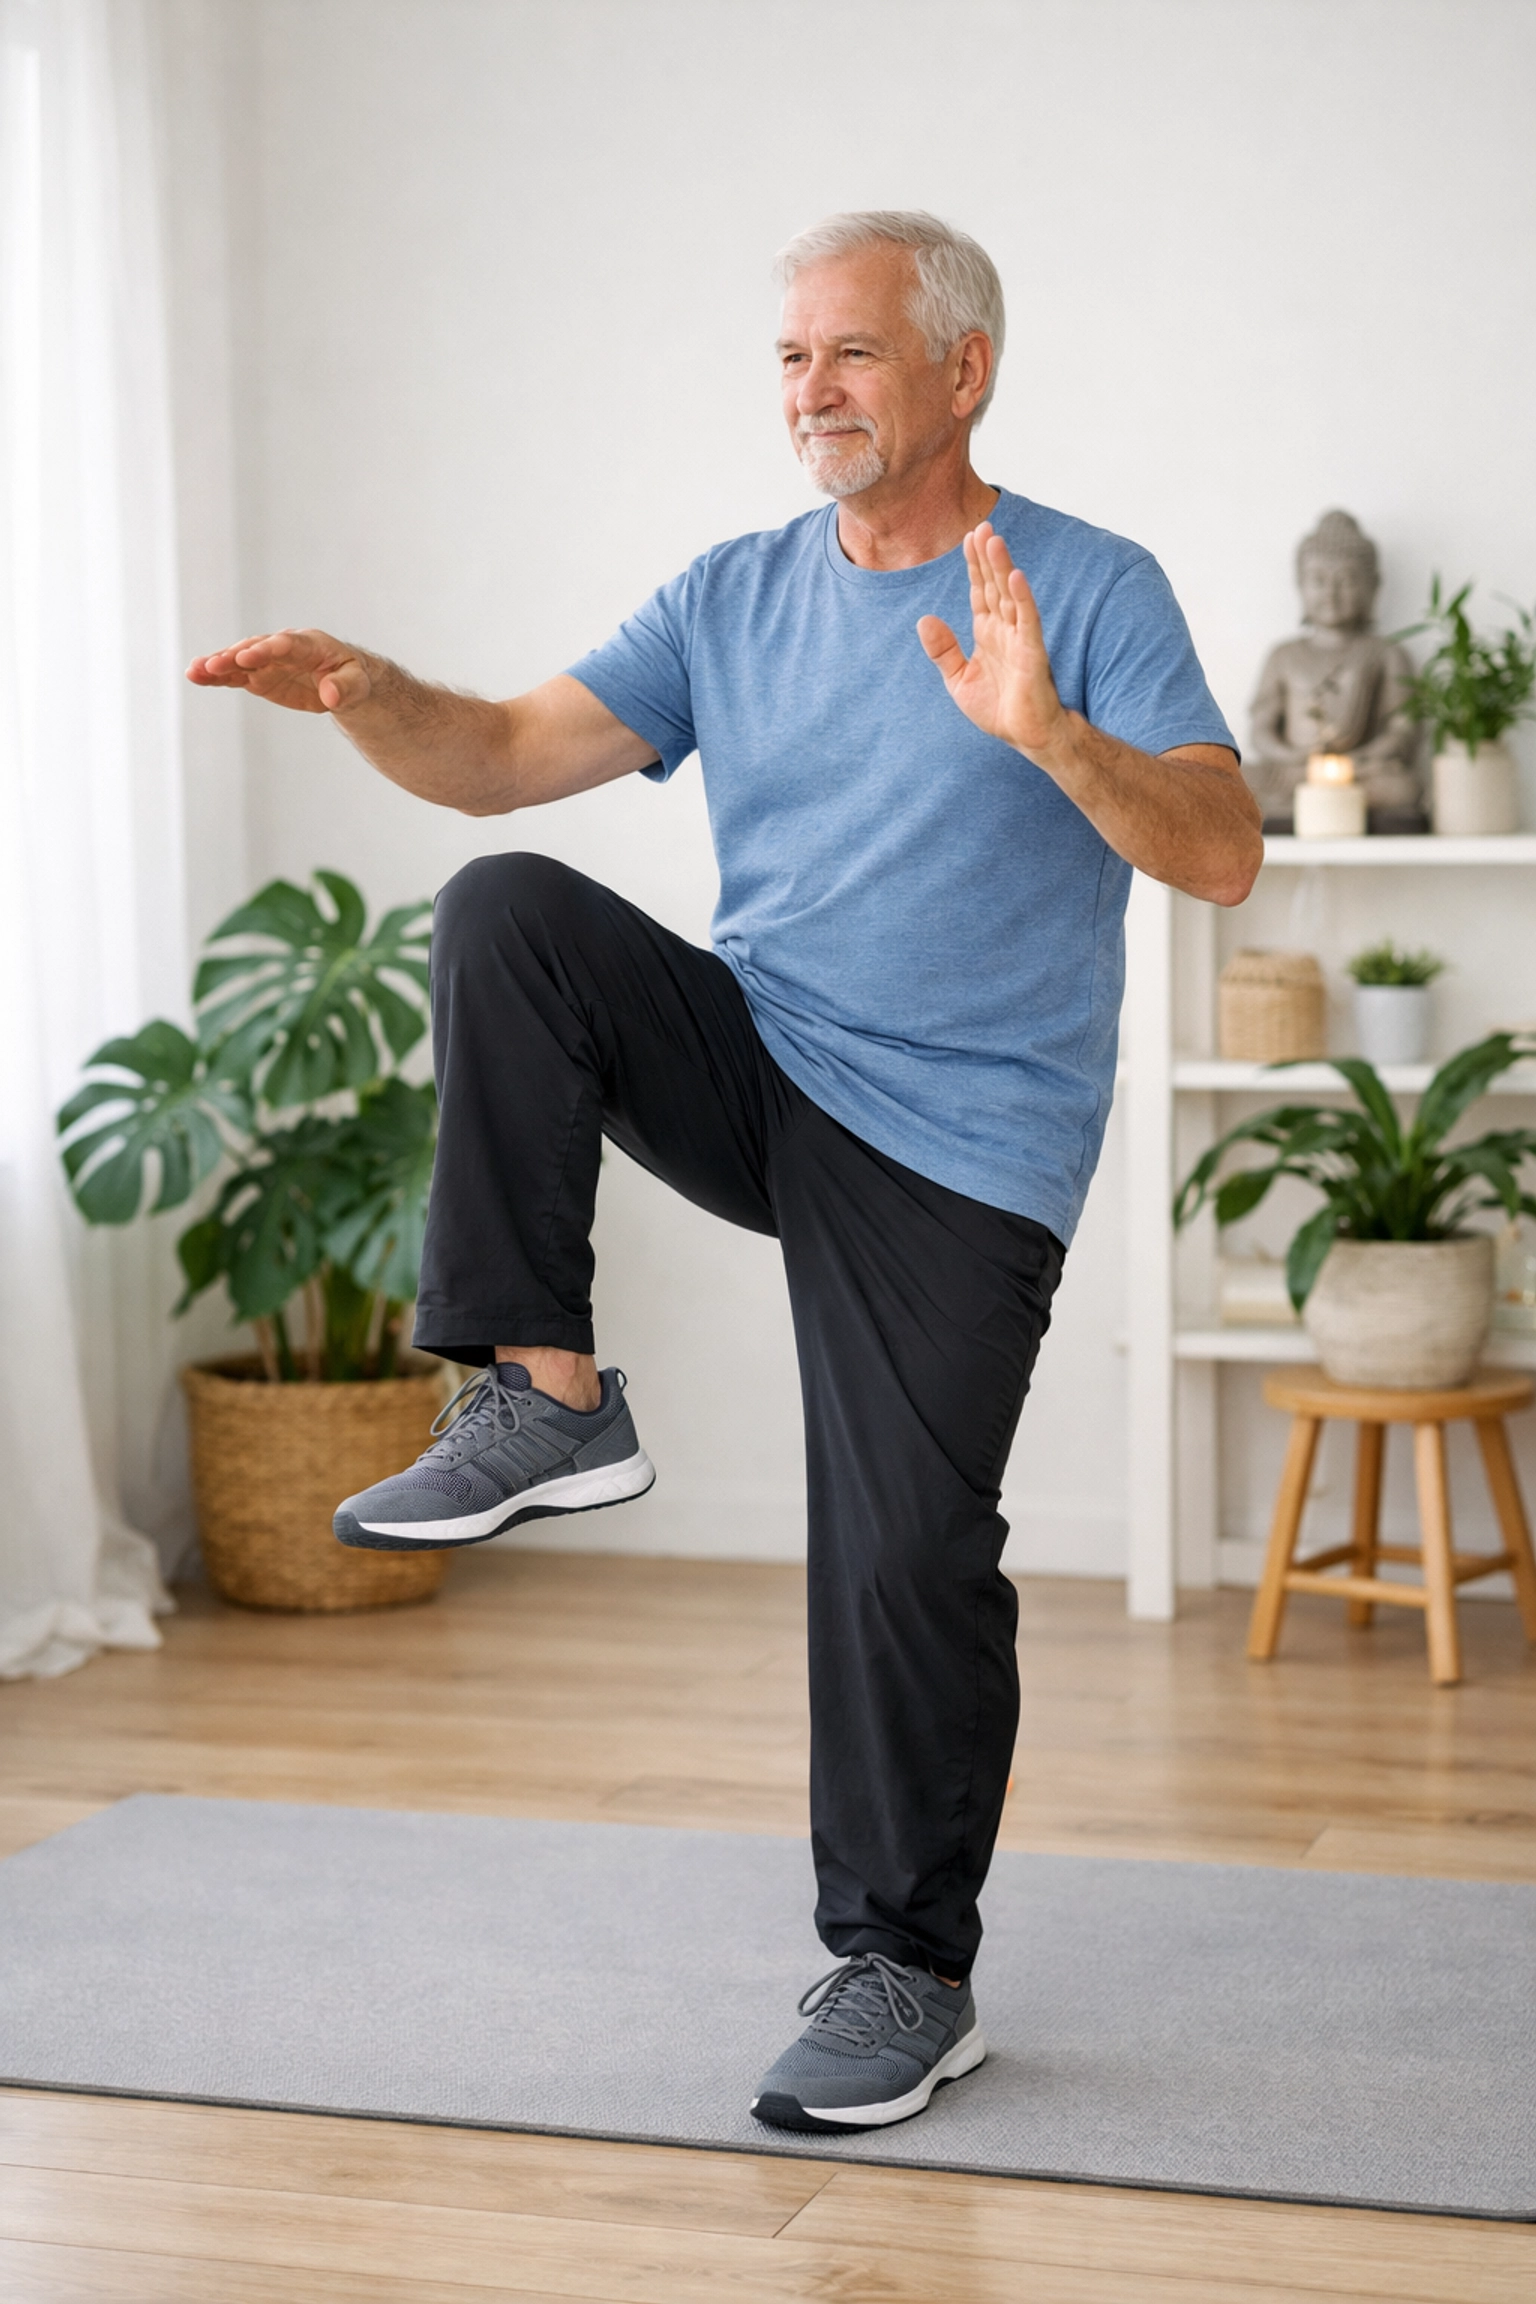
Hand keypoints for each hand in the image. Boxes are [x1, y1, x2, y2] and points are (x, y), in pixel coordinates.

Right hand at [186, 628, 373, 714]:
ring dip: (217, 665)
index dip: (266, 650)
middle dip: (234, 656)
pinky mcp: (259, 676)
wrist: (343, 681)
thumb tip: (331, 696)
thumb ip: (345, 688)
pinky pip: (235, 675)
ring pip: (239, 660)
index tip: (247, 657)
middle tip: (212, 665)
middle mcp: (283, 647)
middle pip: (256, 649)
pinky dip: (216, 677)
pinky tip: (195, 677)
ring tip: (194, 671)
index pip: (285, 644)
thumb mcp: (357, 684)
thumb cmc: (353, 678)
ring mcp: (268, 661)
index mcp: (309, 644)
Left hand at [917, 524, 1068, 759]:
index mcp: (987, 633)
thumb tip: (924, 620)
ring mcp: (1020, 639)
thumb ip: (942, 650)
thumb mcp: (958, 680)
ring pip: (1010, 595)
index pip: (980, 591)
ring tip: (994, 539)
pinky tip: (1014, 577)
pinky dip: (1021, 598)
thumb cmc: (997, 709)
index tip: (969, 537)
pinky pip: (1027, 620)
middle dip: (987, 557)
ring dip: (1002, 567)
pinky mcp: (1032, 653)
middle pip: (994, 585)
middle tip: (982, 525)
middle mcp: (1004, 630)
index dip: (974, 566)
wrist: (1024, 736)